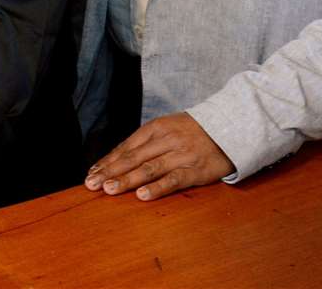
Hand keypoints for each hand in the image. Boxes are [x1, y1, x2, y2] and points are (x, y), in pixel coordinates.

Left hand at [84, 112, 233, 200]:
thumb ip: (147, 142)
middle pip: (133, 158)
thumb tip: (119, 158)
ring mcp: (180, 155)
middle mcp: (166, 140)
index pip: (126, 146)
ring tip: (109, 190)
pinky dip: (156, 188)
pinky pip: (173, 180)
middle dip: (110, 171)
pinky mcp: (195, 170)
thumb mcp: (168, 128)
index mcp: (156, 128)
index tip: (91, 173)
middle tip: (92, 184)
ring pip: (148, 169)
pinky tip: (141, 195)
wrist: (230, 127)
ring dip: (127, 180)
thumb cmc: (194, 131)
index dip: (108, 160)